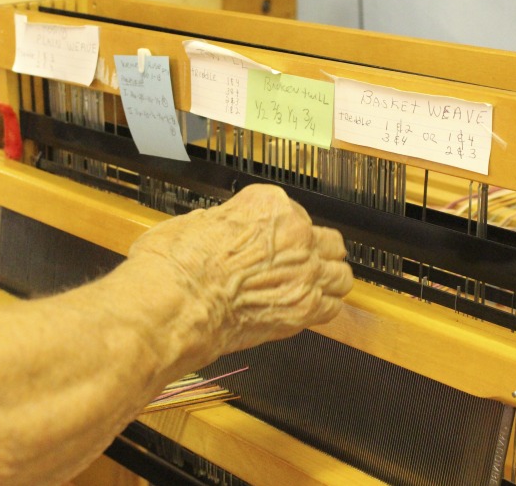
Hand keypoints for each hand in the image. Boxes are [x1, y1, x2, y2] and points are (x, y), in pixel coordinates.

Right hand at [129, 184, 351, 357]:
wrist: (176, 304)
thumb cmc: (175, 265)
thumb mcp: (192, 222)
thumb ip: (218, 224)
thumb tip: (216, 231)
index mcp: (267, 205)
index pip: (293, 212)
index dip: (282, 231)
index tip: (273, 243)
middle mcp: (294, 234)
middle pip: (328, 241)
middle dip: (315, 252)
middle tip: (300, 264)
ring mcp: (305, 272)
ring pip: (340, 274)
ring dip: (326, 281)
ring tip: (310, 289)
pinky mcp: (304, 309)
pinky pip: (333, 307)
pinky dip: (322, 309)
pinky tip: (305, 311)